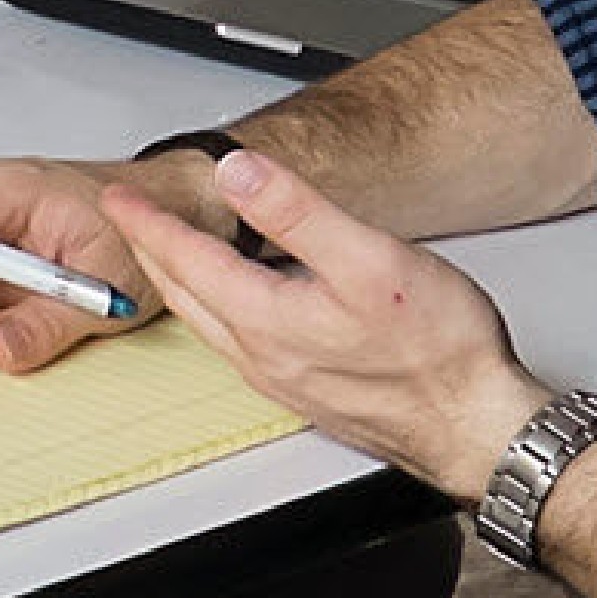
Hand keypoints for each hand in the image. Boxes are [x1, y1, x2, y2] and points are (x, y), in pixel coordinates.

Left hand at [101, 151, 550, 500]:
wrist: (477, 426)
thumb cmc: (438, 351)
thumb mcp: (367, 258)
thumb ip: (297, 212)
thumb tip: (237, 172)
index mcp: (267, 319)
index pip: (185, 261)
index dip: (147, 224)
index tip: (119, 197)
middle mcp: (264, 356)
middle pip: (185, 295)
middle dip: (149, 251)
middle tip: (127, 218)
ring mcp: (283, 378)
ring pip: (208, 322)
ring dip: (179, 282)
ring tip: (166, 251)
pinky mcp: (308, 390)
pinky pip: (236, 341)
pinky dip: (214, 307)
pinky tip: (234, 300)